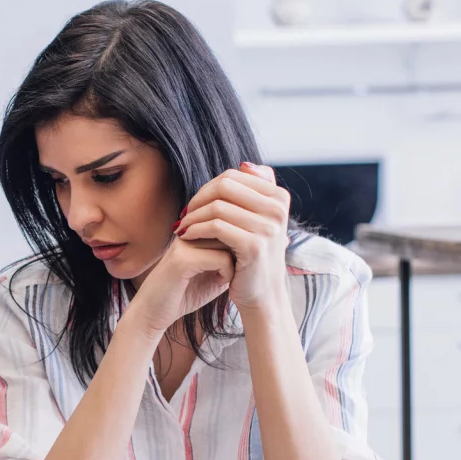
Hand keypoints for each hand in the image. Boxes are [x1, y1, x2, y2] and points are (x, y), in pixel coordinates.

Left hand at [175, 162, 290, 312]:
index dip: (208, 187)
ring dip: (193, 216)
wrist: (262, 296)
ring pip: (217, 206)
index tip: (194, 203)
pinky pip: (215, 226)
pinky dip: (195, 229)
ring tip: (182, 227)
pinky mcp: (254, 245)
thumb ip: (253, 192)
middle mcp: (278, 208)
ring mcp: (268, 227)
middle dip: (199, 198)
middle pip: (225, 186)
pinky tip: (185, 237)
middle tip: (184, 214)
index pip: (234, 176)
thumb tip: (244, 164)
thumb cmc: (252, 257)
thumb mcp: (258, 220)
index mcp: (279, 197)